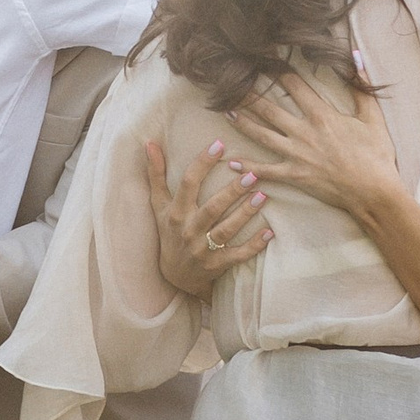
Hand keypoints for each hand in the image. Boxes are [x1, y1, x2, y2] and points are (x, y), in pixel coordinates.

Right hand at [146, 140, 271, 299]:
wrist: (174, 276)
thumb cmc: (169, 232)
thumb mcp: (159, 205)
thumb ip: (156, 174)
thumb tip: (149, 143)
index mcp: (176, 212)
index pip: (189, 183)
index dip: (202, 163)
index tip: (219, 144)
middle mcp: (188, 230)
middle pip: (212, 208)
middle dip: (232, 191)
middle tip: (252, 173)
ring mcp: (203, 250)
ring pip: (226, 230)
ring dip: (245, 214)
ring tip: (262, 196)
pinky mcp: (217, 265)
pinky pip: (238, 255)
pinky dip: (254, 246)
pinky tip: (269, 233)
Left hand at [228, 65, 401, 222]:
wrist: (374, 192)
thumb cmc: (376, 155)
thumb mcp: (373, 117)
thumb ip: (361, 86)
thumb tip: (355, 56)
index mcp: (321, 115)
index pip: (293, 85)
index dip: (276, 70)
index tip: (263, 59)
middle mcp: (303, 132)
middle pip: (269, 108)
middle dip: (248, 94)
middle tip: (230, 83)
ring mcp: (296, 155)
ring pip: (262, 135)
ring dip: (243, 123)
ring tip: (226, 112)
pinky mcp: (294, 176)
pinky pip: (266, 170)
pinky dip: (248, 167)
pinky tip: (233, 162)